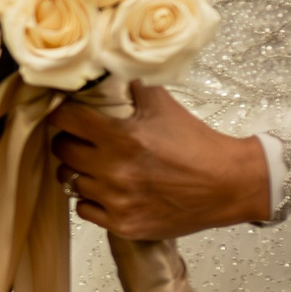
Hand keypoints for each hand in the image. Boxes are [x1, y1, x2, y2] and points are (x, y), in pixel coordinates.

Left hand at [52, 82, 269, 239]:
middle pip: (62, 151)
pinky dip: (91, 199)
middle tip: (84, 140)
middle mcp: (115, 170)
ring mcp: (118, 201)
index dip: (62, 113)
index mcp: (121, 136)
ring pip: (71, 181)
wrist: (227, 184)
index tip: (67, 114)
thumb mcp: (164, 104)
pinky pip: (84, 210)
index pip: (65, 120)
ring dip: (80, 171)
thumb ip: (131, 85)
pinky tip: (107, 190)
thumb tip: (107, 66)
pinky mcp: (124, 225)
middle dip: (70, 141)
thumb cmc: (196, 143)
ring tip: (98, 165)